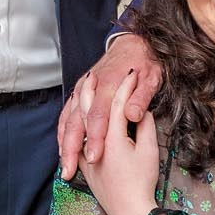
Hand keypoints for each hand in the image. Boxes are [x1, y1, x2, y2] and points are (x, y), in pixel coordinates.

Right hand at [57, 33, 161, 179]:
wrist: (133, 44)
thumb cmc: (144, 63)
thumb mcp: (151, 78)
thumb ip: (141, 97)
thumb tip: (133, 115)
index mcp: (109, 86)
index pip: (99, 117)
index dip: (96, 138)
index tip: (94, 157)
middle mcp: (91, 89)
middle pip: (77, 122)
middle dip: (72, 148)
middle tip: (70, 170)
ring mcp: (82, 91)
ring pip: (68, 119)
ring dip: (64, 143)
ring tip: (64, 166)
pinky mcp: (79, 93)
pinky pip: (67, 114)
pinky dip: (63, 132)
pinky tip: (63, 147)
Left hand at [77, 70, 160, 214]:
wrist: (130, 211)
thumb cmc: (142, 182)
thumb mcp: (148, 151)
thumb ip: (144, 126)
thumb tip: (139, 109)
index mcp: (113, 138)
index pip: (117, 104)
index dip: (126, 87)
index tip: (132, 74)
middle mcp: (94, 143)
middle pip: (90, 109)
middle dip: (92, 89)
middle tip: (94, 73)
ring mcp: (86, 155)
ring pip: (78, 124)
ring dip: (82, 105)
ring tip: (83, 90)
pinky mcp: (84, 165)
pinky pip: (74, 140)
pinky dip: (75, 125)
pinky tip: (77, 119)